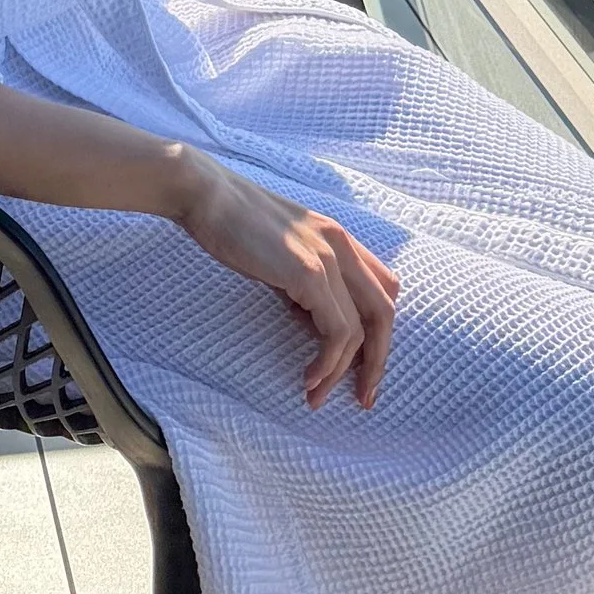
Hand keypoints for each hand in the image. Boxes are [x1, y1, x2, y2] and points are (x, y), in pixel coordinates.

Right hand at [170, 156, 398, 408]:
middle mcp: (342, 245)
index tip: (363, 368)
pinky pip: (336, 332)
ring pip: (362, 329)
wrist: (208, 195)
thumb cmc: (235, 224)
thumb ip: (305, 280)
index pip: (384, 289)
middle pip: (385, 312)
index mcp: (338, 238)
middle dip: (378, 361)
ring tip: (317, 396)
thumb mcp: (283, 253)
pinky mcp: (308, 273)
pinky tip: (308, 377)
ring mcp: (328, 258)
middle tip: (362, 397)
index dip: (380, 331)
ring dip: (343, 371)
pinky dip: (327, 362)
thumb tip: (312, 320)